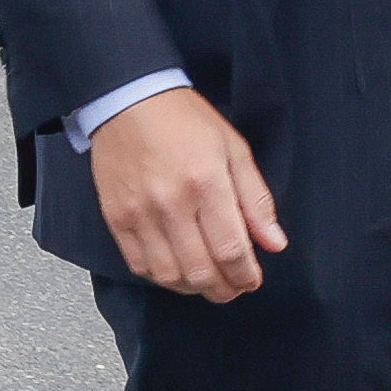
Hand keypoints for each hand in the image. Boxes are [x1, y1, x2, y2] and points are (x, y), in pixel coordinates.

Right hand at [88, 88, 283, 301]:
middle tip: (234, 287)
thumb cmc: (184, 120)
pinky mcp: (117, 219)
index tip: (252, 280)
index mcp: (207, 183)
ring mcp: (140, 214)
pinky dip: (162, 278)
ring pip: (170, 276)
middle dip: (225, 290)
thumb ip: (255, 200)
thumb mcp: (234, 149)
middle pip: (202, 271)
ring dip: (195, 288)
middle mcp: (172, 204)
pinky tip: (178, 271)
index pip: (231, 250)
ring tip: (208, 282)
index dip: (245, 275)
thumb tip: (274, 243)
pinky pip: (140, 265)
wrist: (129, 100)